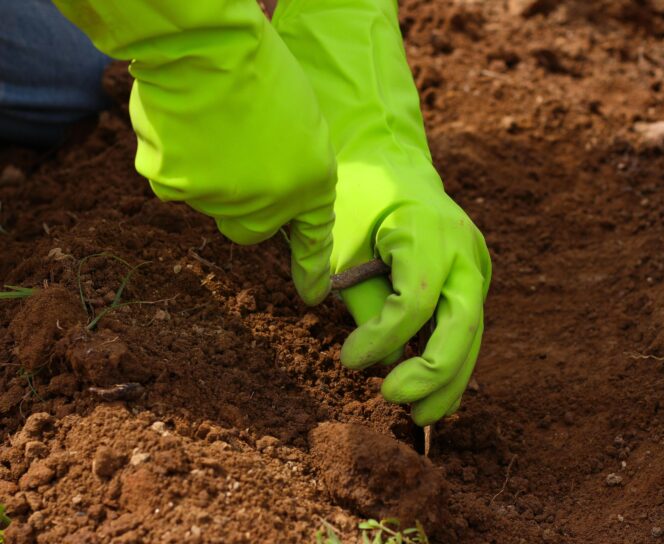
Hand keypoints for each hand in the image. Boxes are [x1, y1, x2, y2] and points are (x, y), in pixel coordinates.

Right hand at [53, 0, 336, 304]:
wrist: (206, 46)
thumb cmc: (260, 69)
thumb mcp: (299, 120)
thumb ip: (290, 165)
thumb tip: (265, 192)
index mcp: (311, 182)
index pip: (313, 236)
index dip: (311, 267)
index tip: (311, 296)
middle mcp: (267, 205)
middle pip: (250, 228)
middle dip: (244, 202)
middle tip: (237, 153)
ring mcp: (218, 202)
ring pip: (207, 201)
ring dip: (206, 171)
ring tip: (210, 119)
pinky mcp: (172, 188)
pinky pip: (169, 179)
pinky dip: (171, 155)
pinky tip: (179, 121)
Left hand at [336, 164, 490, 425]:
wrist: (392, 163)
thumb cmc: (359, 199)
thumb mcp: (344, 242)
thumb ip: (365, 300)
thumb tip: (386, 359)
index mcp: (428, 232)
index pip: (413, 302)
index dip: (380, 339)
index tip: (347, 358)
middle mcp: (464, 250)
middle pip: (463, 325)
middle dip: (432, 372)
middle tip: (393, 398)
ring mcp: (476, 265)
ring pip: (472, 334)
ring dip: (448, 379)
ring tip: (420, 416)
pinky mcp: (473, 279)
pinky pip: (467, 325)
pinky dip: (451, 359)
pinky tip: (434, 392)